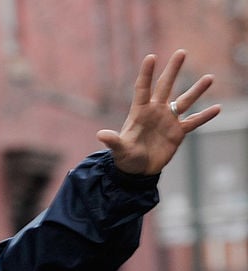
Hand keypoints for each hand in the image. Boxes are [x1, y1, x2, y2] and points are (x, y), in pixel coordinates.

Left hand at [96, 49, 220, 175]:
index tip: (151, 57)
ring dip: (196, 90)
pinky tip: (217, 108)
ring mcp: (168, 120)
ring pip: (184, 101)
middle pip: (165, 86)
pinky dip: (204, 116)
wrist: (137, 171)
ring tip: (209, 78)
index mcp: (139, 112)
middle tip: (181, 52)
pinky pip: (193, 122)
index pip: (142, 88)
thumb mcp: (119, 150)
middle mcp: (155, 111)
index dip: (146, 73)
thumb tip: (101, 134)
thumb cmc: (125, 159)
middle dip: (173, 70)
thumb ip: (113, 141)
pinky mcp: (178, 132)